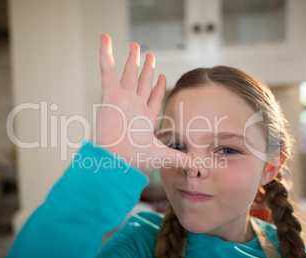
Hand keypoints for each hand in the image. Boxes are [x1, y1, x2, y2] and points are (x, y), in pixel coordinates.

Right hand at [94, 34, 196, 174]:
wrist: (116, 161)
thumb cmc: (136, 161)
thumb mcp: (164, 156)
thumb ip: (182, 159)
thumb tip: (200, 169)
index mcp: (145, 118)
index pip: (154, 98)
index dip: (158, 87)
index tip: (162, 76)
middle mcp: (134, 106)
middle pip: (142, 82)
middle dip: (146, 69)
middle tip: (150, 56)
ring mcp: (122, 99)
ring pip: (128, 73)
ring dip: (132, 60)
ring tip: (136, 46)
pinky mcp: (110, 95)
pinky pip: (107, 71)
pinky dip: (105, 54)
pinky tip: (105, 39)